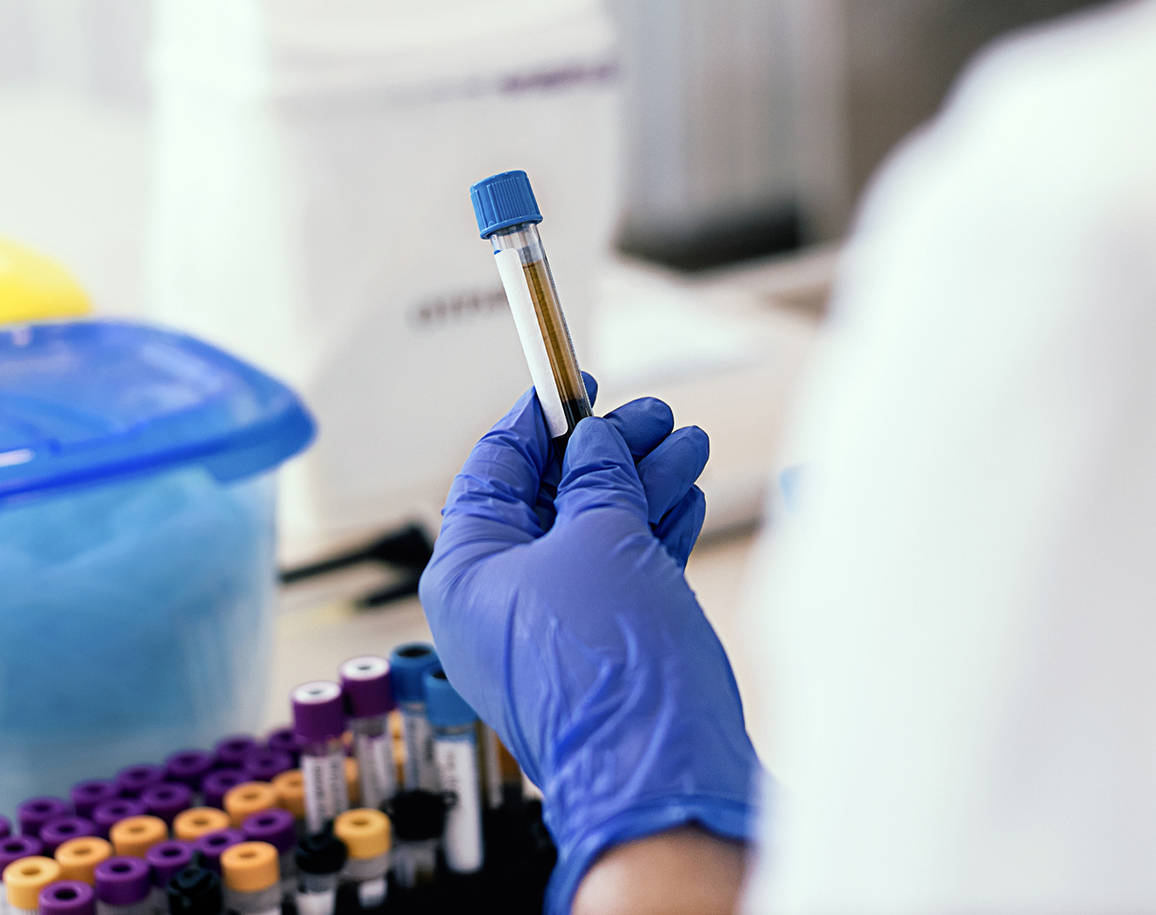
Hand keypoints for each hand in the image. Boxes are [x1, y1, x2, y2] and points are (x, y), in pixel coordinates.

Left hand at [419, 380, 758, 914]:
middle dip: (608, 450)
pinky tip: (687, 495)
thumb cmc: (606, 669)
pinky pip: (623, 573)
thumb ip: (598, 476)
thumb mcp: (599, 538)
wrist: (659, 775)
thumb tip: (596, 440)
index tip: (569, 381)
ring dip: (644, 482)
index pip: (494, 470)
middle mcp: (501, 601)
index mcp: (467, 570)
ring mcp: (554, 630)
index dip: (536, 418)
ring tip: (688, 441)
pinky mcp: (603, 653)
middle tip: (654, 412)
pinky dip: (656, 531)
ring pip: (597, 533)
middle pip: (552, 498)